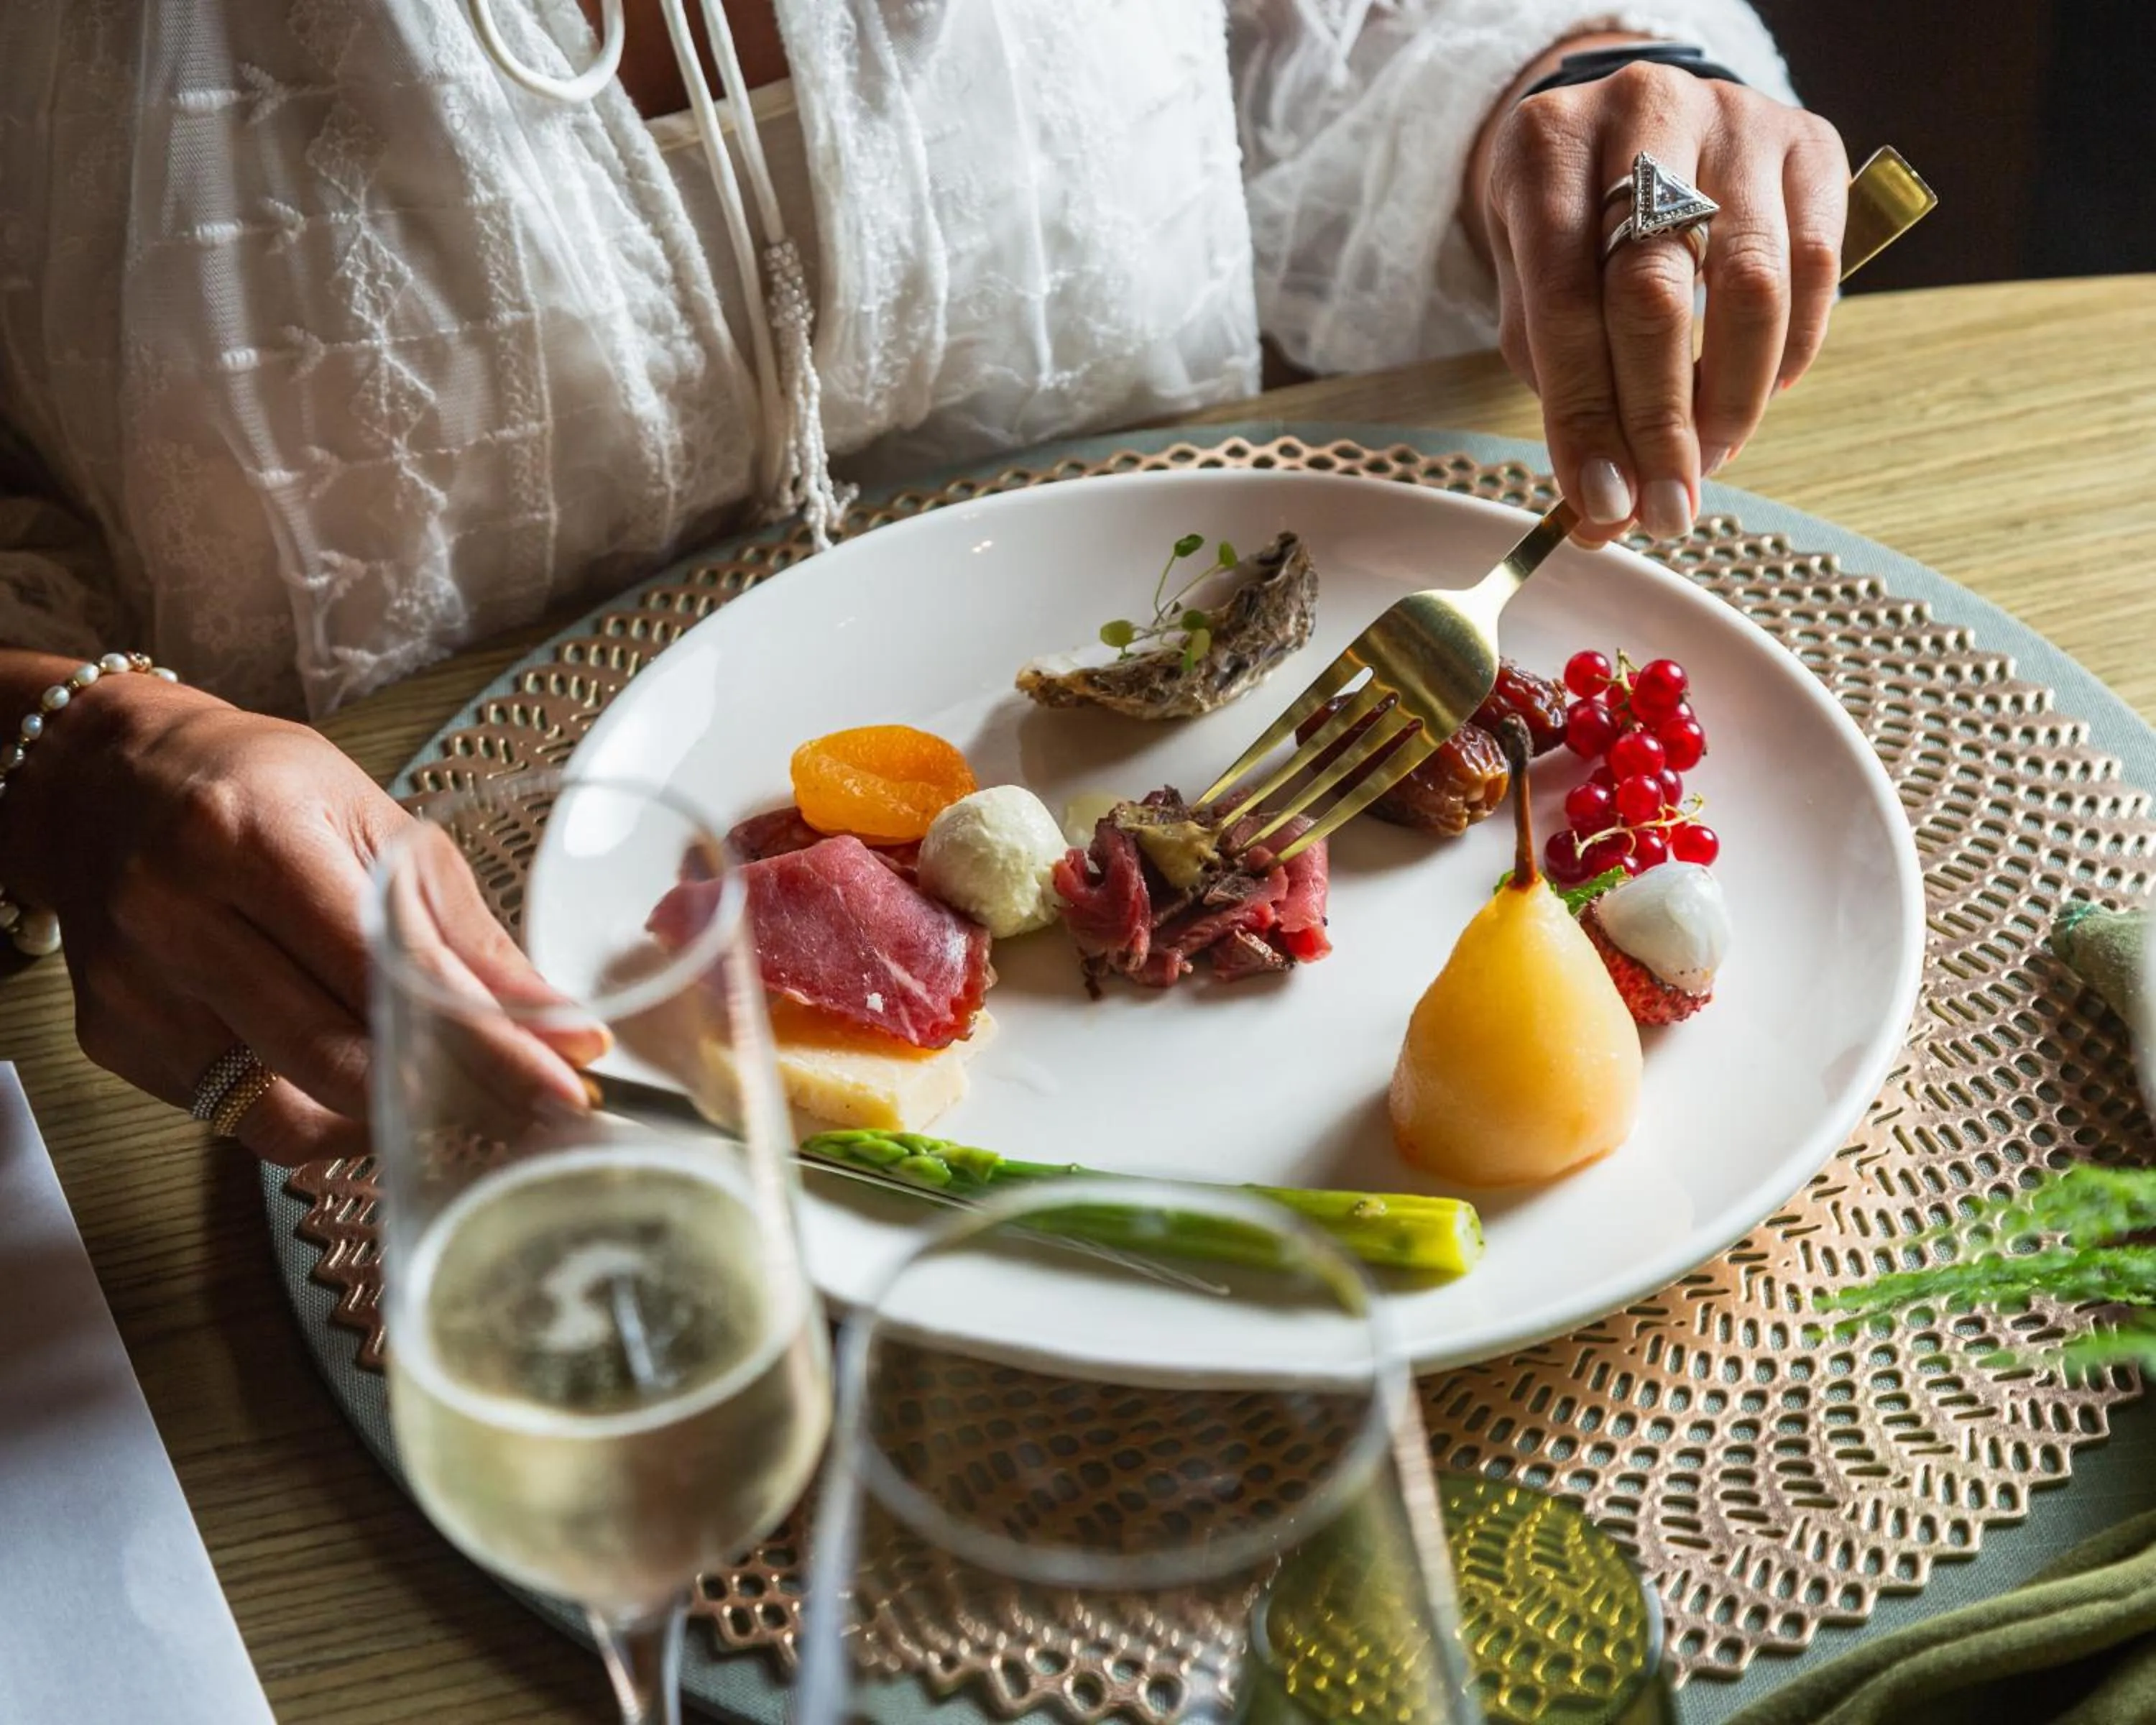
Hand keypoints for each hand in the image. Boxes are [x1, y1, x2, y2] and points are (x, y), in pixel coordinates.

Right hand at [2, 676, 594, 1163]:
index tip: (561, 1082)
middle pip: (332, 1056)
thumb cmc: (252, 784)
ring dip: (383, 1119)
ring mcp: (137, 987)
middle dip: (445, 1094)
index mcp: (250, 838)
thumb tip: (552, 1019)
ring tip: (445, 1099)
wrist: (103, 778)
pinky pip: (237, 1117)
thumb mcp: (371, 817)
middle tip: (526, 1109)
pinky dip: (313, 1115)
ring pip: (283, 1110)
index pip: (389, 972)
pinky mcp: (117, 1039)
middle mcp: (177, 915)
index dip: (483, 1040)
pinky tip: (355, 1087)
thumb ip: (458, 926)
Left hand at [1477, 61, 1848, 542]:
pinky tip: (1759, 395)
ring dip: (1732, 398)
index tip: (1603, 504)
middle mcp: (1643, 111)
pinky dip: (1790, 352)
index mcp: (1549, 145)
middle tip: (1666, 509)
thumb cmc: (1572, 224)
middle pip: (1656, 289)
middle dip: (1661, 422)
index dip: (1586, 414)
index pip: (1565, 299)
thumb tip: (1606, 511)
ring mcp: (1735, 118)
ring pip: (1751, 283)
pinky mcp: (1810, 141)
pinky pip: (1816, 266)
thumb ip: (1562, 391)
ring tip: (1708, 461)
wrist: (1630, 122)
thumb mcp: (1533, 288)